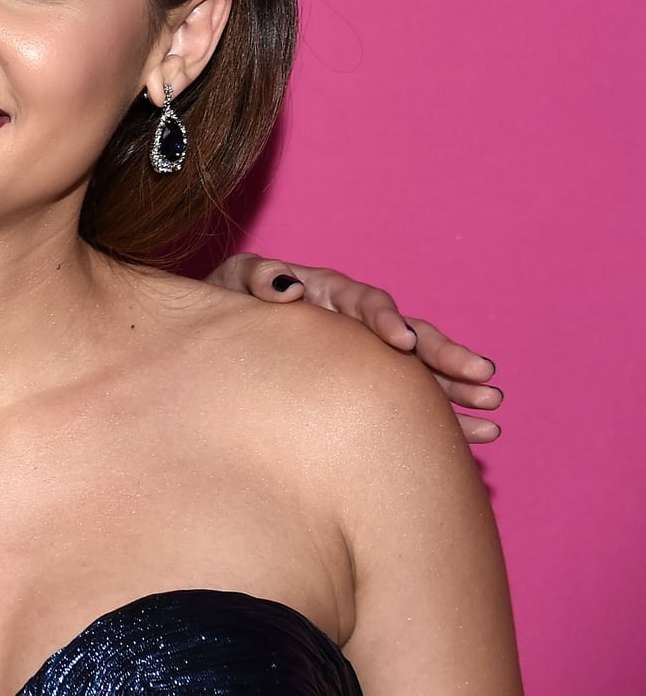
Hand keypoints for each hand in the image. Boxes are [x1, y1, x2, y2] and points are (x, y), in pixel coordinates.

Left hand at [208, 253, 502, 443]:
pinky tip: (482, 433)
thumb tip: (287, 286)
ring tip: (493, 404)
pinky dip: (446, 419)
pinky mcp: (369, 387)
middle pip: (408, 335)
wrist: (218, 335)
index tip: (402, 343)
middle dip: (444, 355)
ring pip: (421, 370)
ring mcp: (366, 356)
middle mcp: (356, 324)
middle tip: (483, 375)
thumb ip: (257, 277)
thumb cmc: (226, 303)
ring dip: (457, 386)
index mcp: (328, 294)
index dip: (385, 320)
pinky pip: (414, 402)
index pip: (364, 303)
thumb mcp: (233, 283)